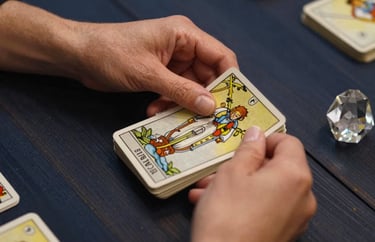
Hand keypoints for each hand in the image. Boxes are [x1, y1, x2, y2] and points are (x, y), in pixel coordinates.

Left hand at [72, 16, 237, 115]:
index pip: (221, 56)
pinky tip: (155, 109)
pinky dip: (169, 102)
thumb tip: (210, 106)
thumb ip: (181, 90)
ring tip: (171, 115)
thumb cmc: (111, 53)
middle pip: (208, 75)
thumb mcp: (148, 74)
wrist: (79, 55)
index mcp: (185, 35)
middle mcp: (182, 47)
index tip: (232, 104)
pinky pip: (175, 92)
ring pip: (191, 87)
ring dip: (183, 103)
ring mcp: (172, 61)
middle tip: (204, 119)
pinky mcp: (161, 74)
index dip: (230, 79)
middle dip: (204, 97)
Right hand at [189, 127, 316, 241]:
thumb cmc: (227, 217)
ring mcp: (294, 218)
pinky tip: (216, 204)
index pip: (289, 142)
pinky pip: (266, 207)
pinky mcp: (283, 233)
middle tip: (219, 170)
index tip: (245, 145)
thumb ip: (248, 148)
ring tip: (208, 190)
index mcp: (294, 175)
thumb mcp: (232, 171)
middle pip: (276, 167)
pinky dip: (245, 201)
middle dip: (244, 166)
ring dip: (238, 184)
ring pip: (266, 188)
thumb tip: (257, 134)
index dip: (266, 139)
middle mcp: (302, 197)